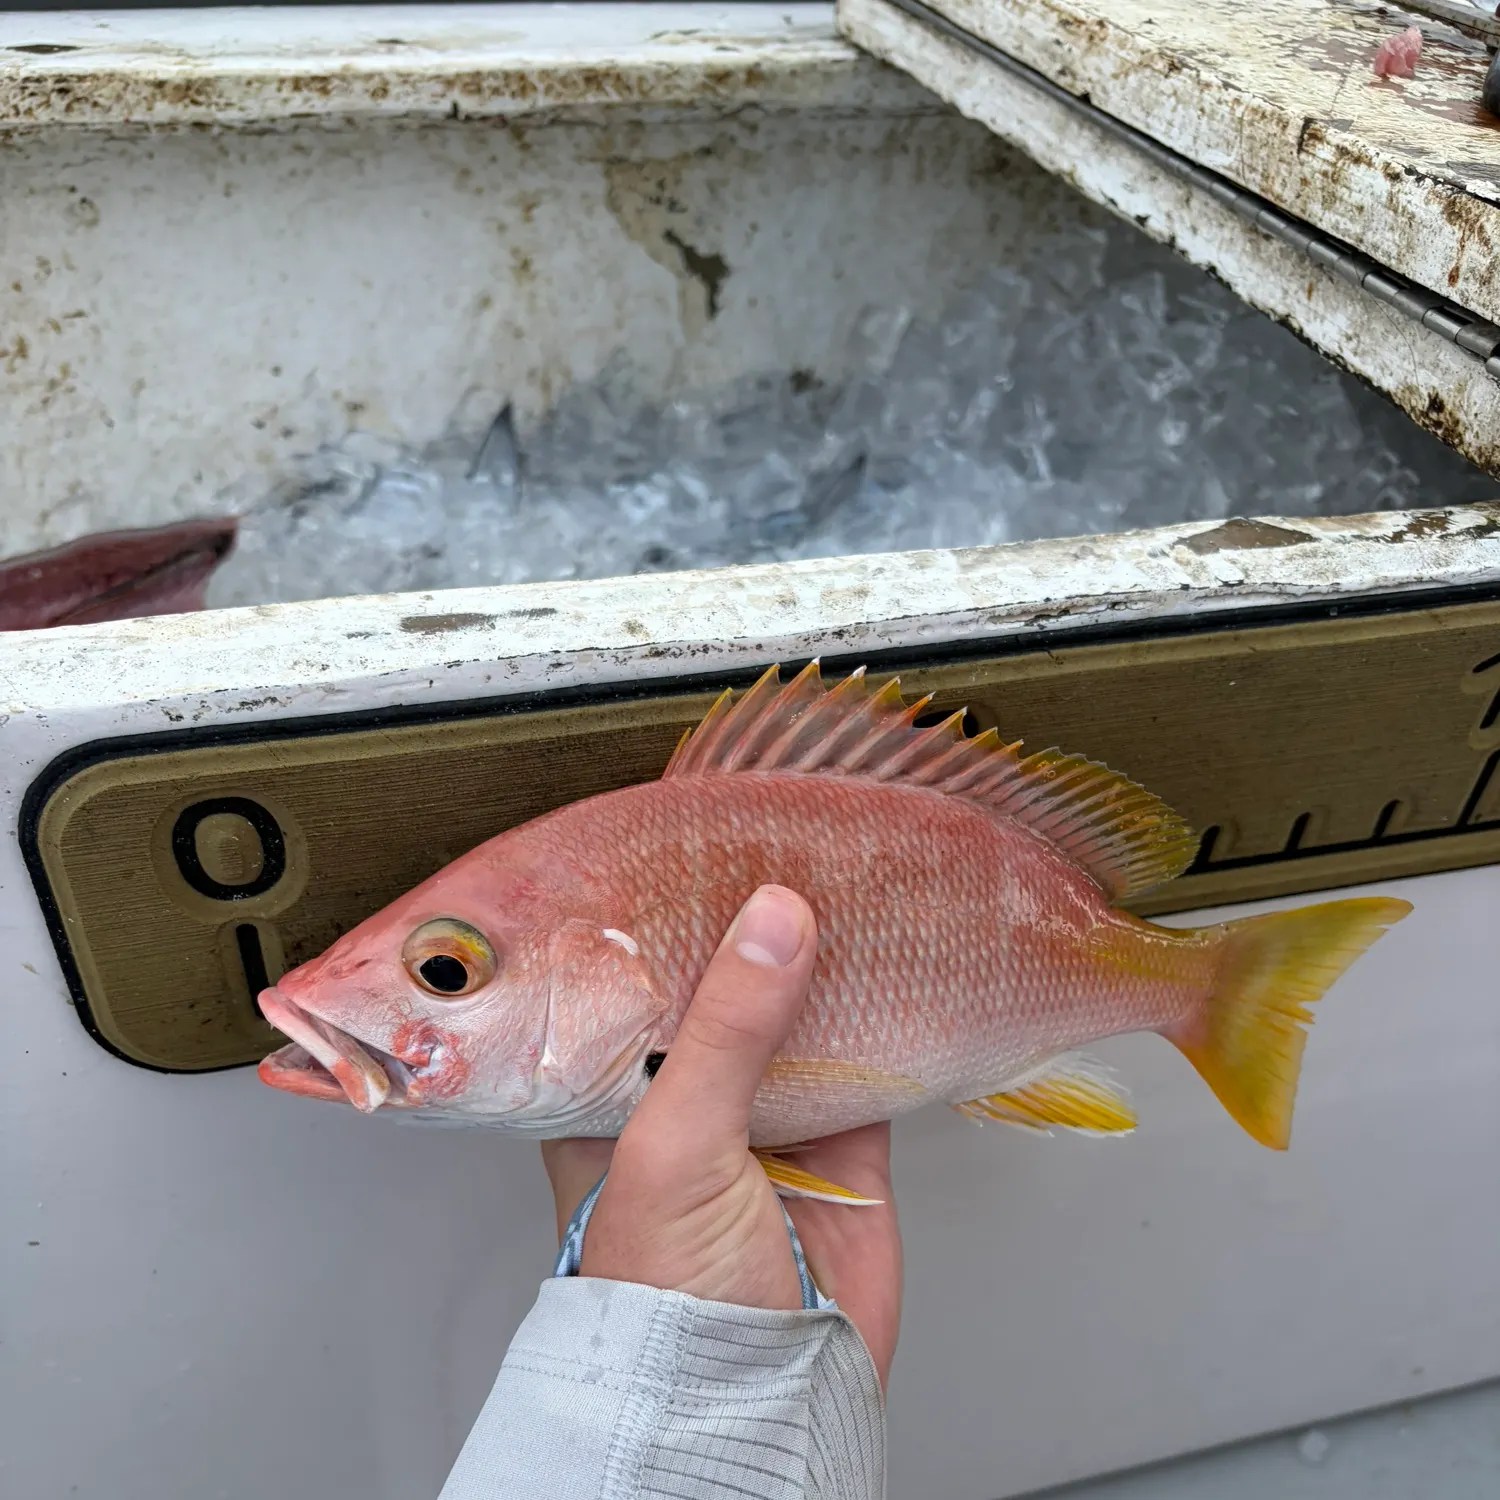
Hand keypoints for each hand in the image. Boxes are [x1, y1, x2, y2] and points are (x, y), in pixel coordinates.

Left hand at [541, 885, 902, 1386]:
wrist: (756, 1404)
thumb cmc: (663, 1295)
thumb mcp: (671, 1143)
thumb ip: (724, 1029)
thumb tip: (776, 919)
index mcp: (607, 1081)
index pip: (617, 972)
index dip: (646, 909)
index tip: (685, 842)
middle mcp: (682, 1088)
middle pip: (716, 980)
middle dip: (748, 921)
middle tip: (781, 841)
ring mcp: (763, 1111)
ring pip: (793, 1008)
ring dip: (818, 955)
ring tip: (840, 875)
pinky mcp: (839, 1136)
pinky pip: (864, 1052)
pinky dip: (881, 1004)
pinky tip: (893, 952)